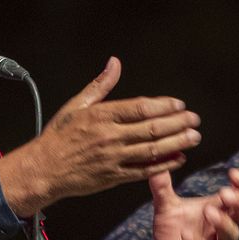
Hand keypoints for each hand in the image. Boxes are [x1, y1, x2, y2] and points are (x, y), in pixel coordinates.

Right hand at [0, 57, 202, 216]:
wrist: (43, 169)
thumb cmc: (59, 135)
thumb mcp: (77, 105)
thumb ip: (101, 85)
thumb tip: (115, 63)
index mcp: (102, 116)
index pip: (141, 108)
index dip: (164, 106)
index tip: (180, 104)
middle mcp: (110, 137)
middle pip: (152, 129)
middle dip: (178, 124)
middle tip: (194, 120)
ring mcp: (113, 158)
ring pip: (152, 150)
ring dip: (176, 143)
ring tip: (194, 137)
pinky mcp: (114, 177)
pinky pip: (144, 171)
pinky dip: (164, 165)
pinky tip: (179, 158)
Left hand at [149, 168, 238, 239]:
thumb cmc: (173, 232)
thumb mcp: (166, 206)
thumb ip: (162, 187)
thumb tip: (156, 164)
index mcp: (219, 210)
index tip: (233, 173)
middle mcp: (222, 228)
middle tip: (226, 193)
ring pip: (231, 235)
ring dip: (224, 223)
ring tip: (209, 211)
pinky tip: (186, 234)